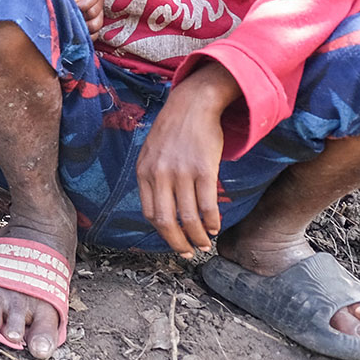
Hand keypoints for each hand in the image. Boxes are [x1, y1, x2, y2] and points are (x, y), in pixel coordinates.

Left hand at [65, 0, 104, 36]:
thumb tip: (73, 0)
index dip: (83, 4)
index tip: (72, 7)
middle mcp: (97, 1)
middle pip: (94, 12)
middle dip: (81, 16)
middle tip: (69, 17)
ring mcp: (98, 15)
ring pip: (95, 25)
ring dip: (82, 27)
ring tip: (71, 25)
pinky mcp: (95, 27)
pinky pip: (94, 35)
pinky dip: (84, 36)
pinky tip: (75, 34)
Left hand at [135, 62, 237, 256]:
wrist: (193, 105)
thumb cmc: (173, 130)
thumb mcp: (151, 152)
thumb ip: (153, 177)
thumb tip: (161, 208)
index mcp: (144, 172)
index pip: (149, 213)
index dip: (162, 233)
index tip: (173, 243)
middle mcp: (160, 175)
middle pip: (166, 221)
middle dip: (177, 243)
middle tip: (188, 254)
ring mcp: (181, 173)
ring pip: (188, 218)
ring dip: (198, 236)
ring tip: (205, 244)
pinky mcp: (204, 170)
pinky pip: (207, 205)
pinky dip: (212, 221)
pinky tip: (215, 227)